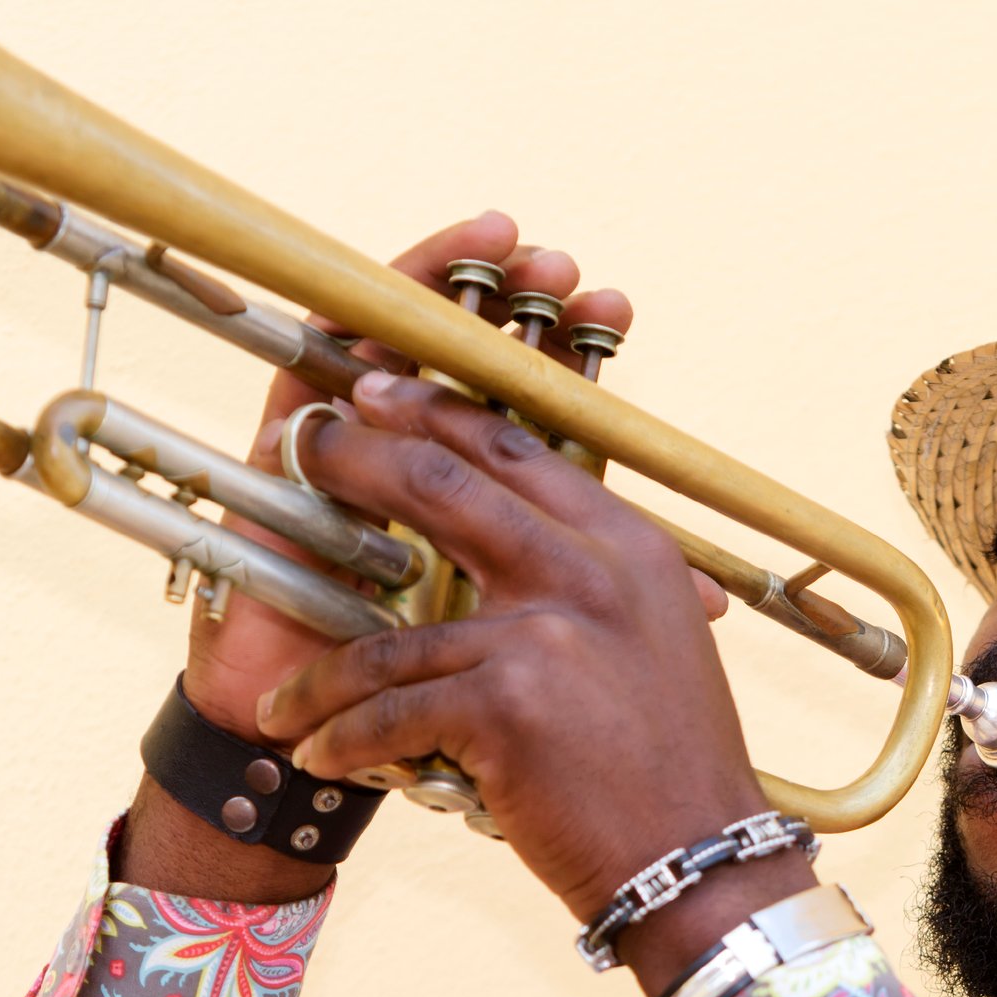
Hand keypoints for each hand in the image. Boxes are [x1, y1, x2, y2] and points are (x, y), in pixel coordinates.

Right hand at [116, 211, 630, 907]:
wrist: (319, 751)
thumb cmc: (418, 700)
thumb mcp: (521, 646)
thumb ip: (594, 605)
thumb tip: (715, 595)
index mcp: (480, 496)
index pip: (525, 398)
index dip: (566, 352)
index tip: (614, 312)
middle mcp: (415, 464)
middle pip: (468, 359)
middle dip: (517, 308)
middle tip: (565, 274)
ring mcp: (350, 450)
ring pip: (397, 342)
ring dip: (446, 287)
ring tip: (497, 245)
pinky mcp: (281, 450)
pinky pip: (314, 363)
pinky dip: (358, 320)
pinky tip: (399, 292)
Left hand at [254, 373, 813, 996]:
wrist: (699, 863)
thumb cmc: (667, 770)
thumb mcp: (653, 642)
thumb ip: (590, 585)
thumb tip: (513, 547)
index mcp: (627, 546)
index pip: (518, 448)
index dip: (436, 413)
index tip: (376, 394)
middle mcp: (590, 572)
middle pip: (445, 486)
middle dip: (357, 462)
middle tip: (301, 454)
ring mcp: (548, 632)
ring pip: (393, 633)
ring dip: (323, 678)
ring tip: (285, 706)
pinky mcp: (508, 703)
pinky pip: (390, 709)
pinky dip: (344, 738)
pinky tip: (322, 759)